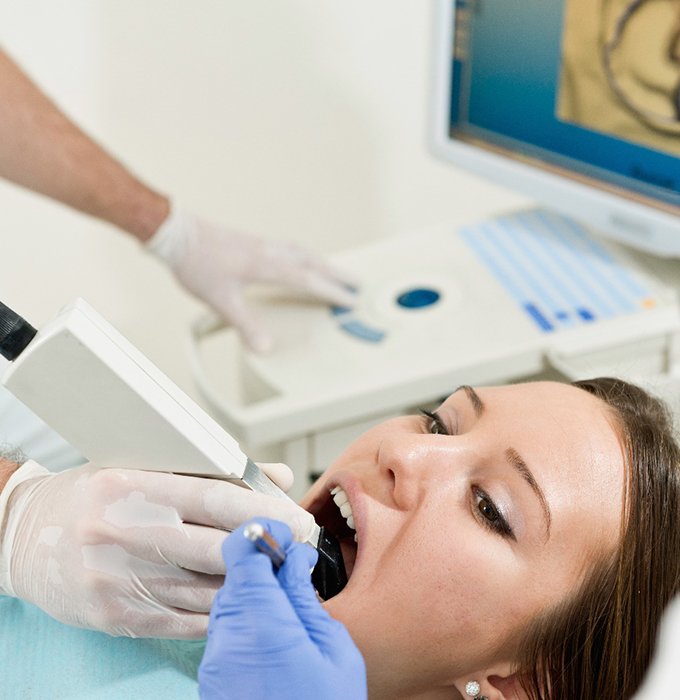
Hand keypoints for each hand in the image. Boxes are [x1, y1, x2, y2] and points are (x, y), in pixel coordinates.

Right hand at [0, 461, 315, 637]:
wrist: (25, 537)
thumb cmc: (92, 495)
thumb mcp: (143, 465)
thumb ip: (212, 470)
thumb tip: (275, 478)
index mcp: (128, 485)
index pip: (212, 498)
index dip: (262, 511)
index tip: (296, 519)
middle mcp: (118, 532)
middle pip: (213, 548)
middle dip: (266, 550)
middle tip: (300, 548)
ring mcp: (114, 580)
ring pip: (202, 590)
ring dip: (249, 584)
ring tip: (280, 573)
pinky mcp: (113, 616)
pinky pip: (183, 619)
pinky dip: (219, 610)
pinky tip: (243, 599)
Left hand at [147, 208, 355, 352]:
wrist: (176, 233)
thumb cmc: (196, 264)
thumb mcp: (221, 300)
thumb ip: (246, 324)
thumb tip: (265, 347)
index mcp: (266, 265)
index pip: (307, 280)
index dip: (331, 291)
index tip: (349, 299)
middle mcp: (268, 251)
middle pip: (312, 261)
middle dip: (336, 273)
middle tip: (357, 281)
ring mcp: (261, 244)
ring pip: (301, 252)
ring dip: (322, 262)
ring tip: (334, 270)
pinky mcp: (252, 241)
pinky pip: (288, 247)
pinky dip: (303, 255)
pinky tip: (297, 260)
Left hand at [198, 518, 366, 699]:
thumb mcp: (334, 651)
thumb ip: (306, 598)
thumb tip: (294, 560)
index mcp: (262, 622)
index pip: (242, 552)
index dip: (261, 535)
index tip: (282, 536)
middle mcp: (228, 636)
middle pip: (234, 574)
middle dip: (263, 566)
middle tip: (293, 573)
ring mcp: (215, 658)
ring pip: (228, 600)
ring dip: (254, 593)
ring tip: (288, 609)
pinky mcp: (211, 676)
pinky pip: (224, 628)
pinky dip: (245, 619)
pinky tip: (273, 634)